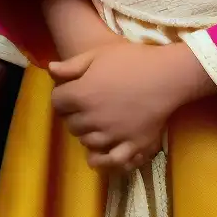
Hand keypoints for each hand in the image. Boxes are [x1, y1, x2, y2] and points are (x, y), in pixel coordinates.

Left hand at [49, 38, 212, 171]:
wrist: (167, 76)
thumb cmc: (130, 60)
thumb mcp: (96, 55)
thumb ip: (70, 66)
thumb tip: (50, 70)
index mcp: (82, 95)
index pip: (57, 103)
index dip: (61, 98)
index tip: (69, 94)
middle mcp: (94, 118)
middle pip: (71, 124)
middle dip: (73, 116)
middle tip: (82, 109)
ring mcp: (115, 134)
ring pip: (87, 142)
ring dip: (86, 135)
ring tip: (93, 126)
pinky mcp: (134, 144)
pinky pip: (114, 160)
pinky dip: (103, 161)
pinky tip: (97, 158)